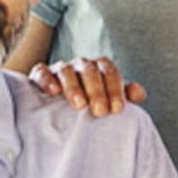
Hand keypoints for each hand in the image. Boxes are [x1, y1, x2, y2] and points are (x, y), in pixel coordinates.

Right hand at [28, 57, 146, 116]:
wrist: (59, 106)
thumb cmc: (92, 103)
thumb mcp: (110, 100)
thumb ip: (127, 96)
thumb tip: (137, 92)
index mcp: (101, 67)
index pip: (111, 72)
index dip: (115, 90)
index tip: (118, 109)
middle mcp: (81, 65)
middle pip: (90, 71)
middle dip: (97, 91)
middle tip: (100, 112)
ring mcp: (60, 68)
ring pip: (67, 71)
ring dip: (74, 87)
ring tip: (79, 105)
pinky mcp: (40, 74)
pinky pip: (42, 72)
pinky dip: (47, 80)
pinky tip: (53, 92)